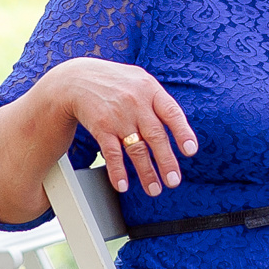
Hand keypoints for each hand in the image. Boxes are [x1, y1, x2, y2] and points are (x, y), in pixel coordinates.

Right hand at [43, 57, 196, 196]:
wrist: (77, 79)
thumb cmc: (116, 82)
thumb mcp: (140, 81)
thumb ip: (158, 102)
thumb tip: (180, 130)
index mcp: (150, 90)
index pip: (171, 113)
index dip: (183, 132)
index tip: (190, 151)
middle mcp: (136, 103)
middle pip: (156, 136)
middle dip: (166, 161)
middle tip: (174, 181)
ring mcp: (118, 116)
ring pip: (136, 149)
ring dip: (146, 172)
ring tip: (154, 189)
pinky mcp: (101, 127)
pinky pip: (111, 153)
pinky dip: (117, 171)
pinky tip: (123, 185)